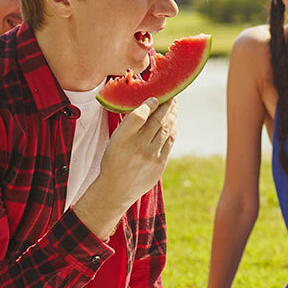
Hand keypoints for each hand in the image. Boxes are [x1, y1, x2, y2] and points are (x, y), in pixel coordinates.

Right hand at [74, 97, 177, 238]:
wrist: (116, 190)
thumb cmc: (113, 160)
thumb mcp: (114, 141)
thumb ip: (129, 124)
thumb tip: (146, 104)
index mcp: (121, 139)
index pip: (139, 115)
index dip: (149, 104)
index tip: (155, 97)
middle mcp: (137, 147)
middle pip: (157, 120)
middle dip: (166, 106)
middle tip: (171, 96)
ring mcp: (150, 156)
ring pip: (166, 129)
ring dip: (172, 115)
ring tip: (174, 106)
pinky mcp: (160, 164)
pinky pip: (170, 141)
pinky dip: (173, 129)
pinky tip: (173, 122)